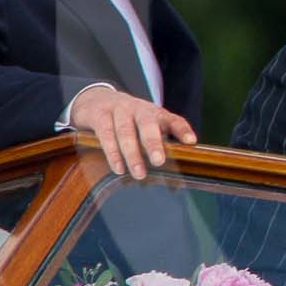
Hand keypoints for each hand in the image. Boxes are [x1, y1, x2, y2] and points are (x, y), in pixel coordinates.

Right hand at [68, 86, 196, 179]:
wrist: (95, 99)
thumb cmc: (127, 121)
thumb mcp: (144, 129)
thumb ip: (157, 151)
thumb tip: (175, 186)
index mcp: (154, 113)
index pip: (172, 119)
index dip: (181, 129)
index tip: (191, 141)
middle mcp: (138, 109)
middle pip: (147, 124)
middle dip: (153, 143)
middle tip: (159, 161)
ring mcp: (118, 109)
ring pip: (125, 131)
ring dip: (132, 153)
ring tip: (139, 174)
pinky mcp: (99, 114)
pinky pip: (106, 133)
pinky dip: (112, 152)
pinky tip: (118, 168)